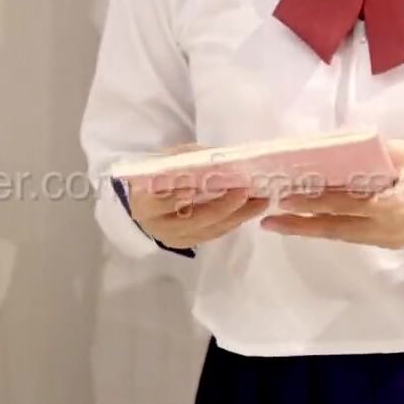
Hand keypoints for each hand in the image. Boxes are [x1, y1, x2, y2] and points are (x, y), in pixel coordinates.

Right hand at [128, 144, 269, 248]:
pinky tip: (248, 210)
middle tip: (245, 192)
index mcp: (144, 204)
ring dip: (236, 216)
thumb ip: (188, 160)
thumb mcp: (166, 161)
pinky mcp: (189, 243)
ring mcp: (175, 238)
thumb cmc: (157, 175)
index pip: (162, 203)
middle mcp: (160, 226)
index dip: (180, 196)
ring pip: (209, 230)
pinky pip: (214, 234)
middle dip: (222, 207)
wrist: (145, 201)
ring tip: (259, 201)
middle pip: (195, 220)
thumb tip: (221, 160)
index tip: (200, 185)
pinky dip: (233, 221)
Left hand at [261, 140, 403, 248]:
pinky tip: (313, 221)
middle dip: (301, 224)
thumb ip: (369, 155)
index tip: (284, 197)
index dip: (312, 201)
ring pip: (342, 234)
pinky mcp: (392, 241)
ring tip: (281, 222)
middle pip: (336, 227)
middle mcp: (389, 228)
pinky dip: (332, 226)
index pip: (344, 203)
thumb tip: (332, 152)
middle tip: (269, 220)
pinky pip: (354, 234)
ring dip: (312, 228)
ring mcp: (390, 239)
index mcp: (394, 205)